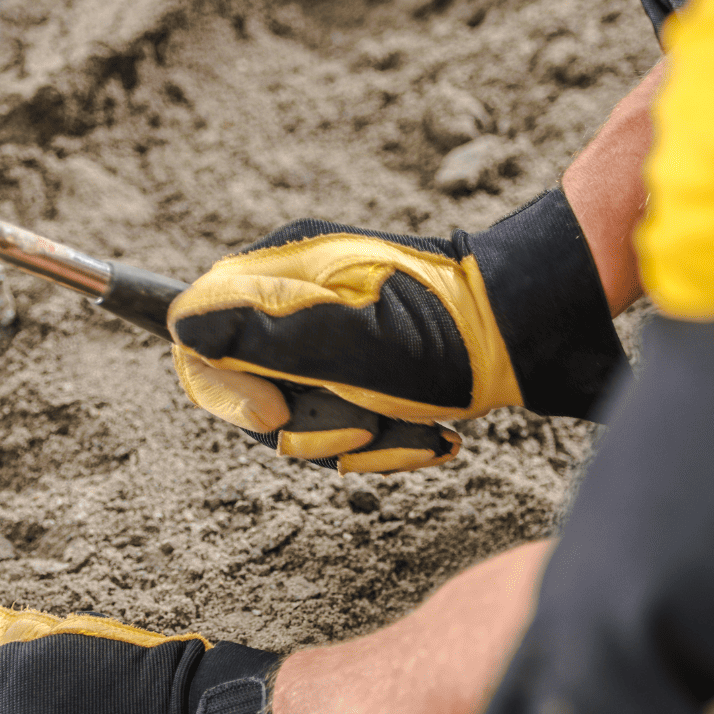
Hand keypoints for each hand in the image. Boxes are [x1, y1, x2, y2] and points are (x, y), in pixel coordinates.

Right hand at [169, 188, 626, 471]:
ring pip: (307, 421)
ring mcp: (344, 337)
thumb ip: (249, 332)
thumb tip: (176, 324)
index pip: (198, 335)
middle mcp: (303, 301)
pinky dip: (394, 440)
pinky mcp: (383, 371)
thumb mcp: (337, 336)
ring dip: (361, 439)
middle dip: (309, 425)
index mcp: (282, 274)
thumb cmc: (442, 334)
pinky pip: (355, 425)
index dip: (224, 390)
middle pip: (254, 393)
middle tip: (364, 417)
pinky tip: (435, 434)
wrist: (538, 335)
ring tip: (415, 422)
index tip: (277, 415)